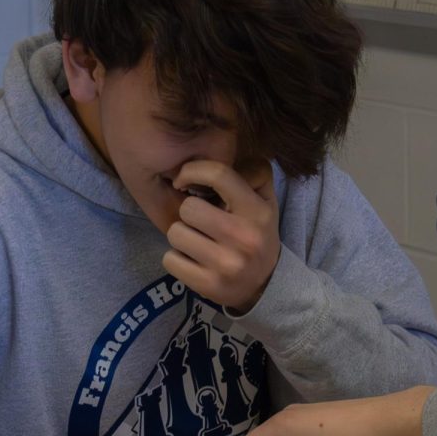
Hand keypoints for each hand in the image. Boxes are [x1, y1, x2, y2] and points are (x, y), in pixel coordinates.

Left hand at [163, 159, 280, 312]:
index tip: (184, 180)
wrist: (266, 285)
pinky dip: (177, 259)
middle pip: (187, 208)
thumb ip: (253, 171)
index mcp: (257, 211)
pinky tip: (193, 261)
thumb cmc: (257, 233)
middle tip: (199, 222)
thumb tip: (224, 149)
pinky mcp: (209, 286)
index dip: (192, 171)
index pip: (218, 175)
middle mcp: (244, 238)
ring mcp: (226, 265)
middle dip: (188, 214)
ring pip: (175, 233)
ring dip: (181, 236)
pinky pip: (170, 260)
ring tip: (197, 242)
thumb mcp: (265, 200)